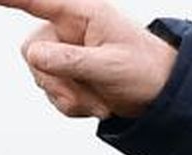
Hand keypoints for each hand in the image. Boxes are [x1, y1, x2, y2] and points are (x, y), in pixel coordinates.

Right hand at [0, 0, 176, 118]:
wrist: (160, 94)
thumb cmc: (144, 70)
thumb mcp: (111, 66)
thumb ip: (72, 60)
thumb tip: (33, 55)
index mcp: (81, 13)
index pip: (34, 0)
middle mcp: (66, 28)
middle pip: (31, 52)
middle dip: (56, 81)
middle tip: (89, 100)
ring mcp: (63, 51)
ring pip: (39, 76)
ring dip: (69, 97)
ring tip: (101, 103)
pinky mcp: (64, 73)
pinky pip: (50, 93)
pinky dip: (72, 106)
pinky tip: (96, 106)